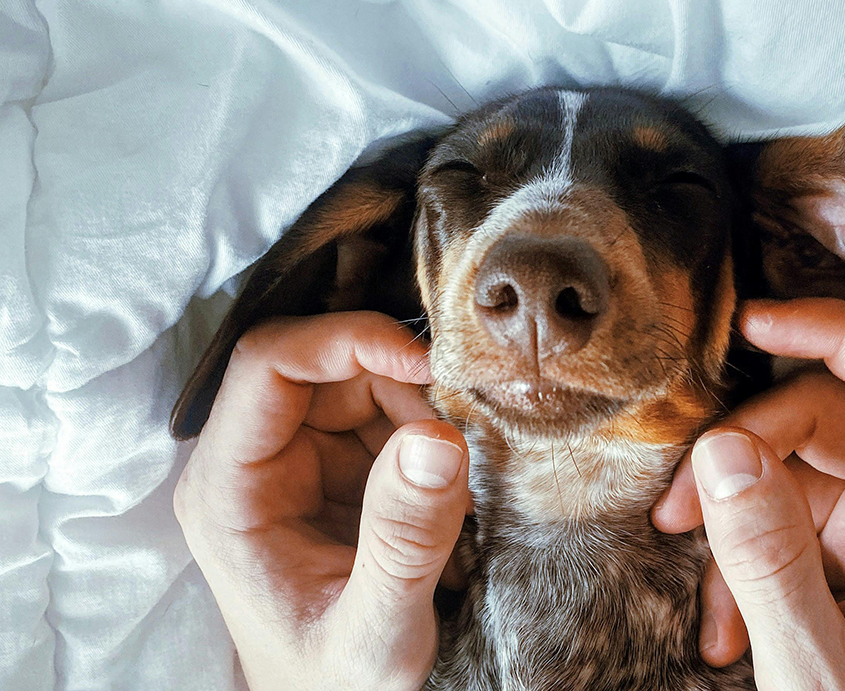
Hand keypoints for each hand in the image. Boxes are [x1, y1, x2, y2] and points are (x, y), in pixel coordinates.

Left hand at [173, 312, 469, 690]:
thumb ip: (404, 541)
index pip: (269, 367)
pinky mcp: (331, 474)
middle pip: (323, 370)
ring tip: (455, 486)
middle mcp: (250, 466)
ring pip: (358, 386)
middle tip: (461, 433)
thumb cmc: (335, 687)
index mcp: (227, 494)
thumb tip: (439, 438)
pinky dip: (425, 435)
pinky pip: (381, 418)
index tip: (425, 363)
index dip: (347, 343)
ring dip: (419, 414)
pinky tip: (446, 491)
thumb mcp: (377, 631)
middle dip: (400, 388)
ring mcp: (292, 466)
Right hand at [654, 299, 844, 689]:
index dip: (841, 336)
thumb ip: (768, 562)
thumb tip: (724, 452)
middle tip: (682, 509)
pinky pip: (796, 515)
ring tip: (706, 603)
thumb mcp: (816, 677)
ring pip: (807, 464)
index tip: (757, 324)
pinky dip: (747, 556)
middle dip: (751, 450)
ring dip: (738, 516)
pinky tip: (725, 626)